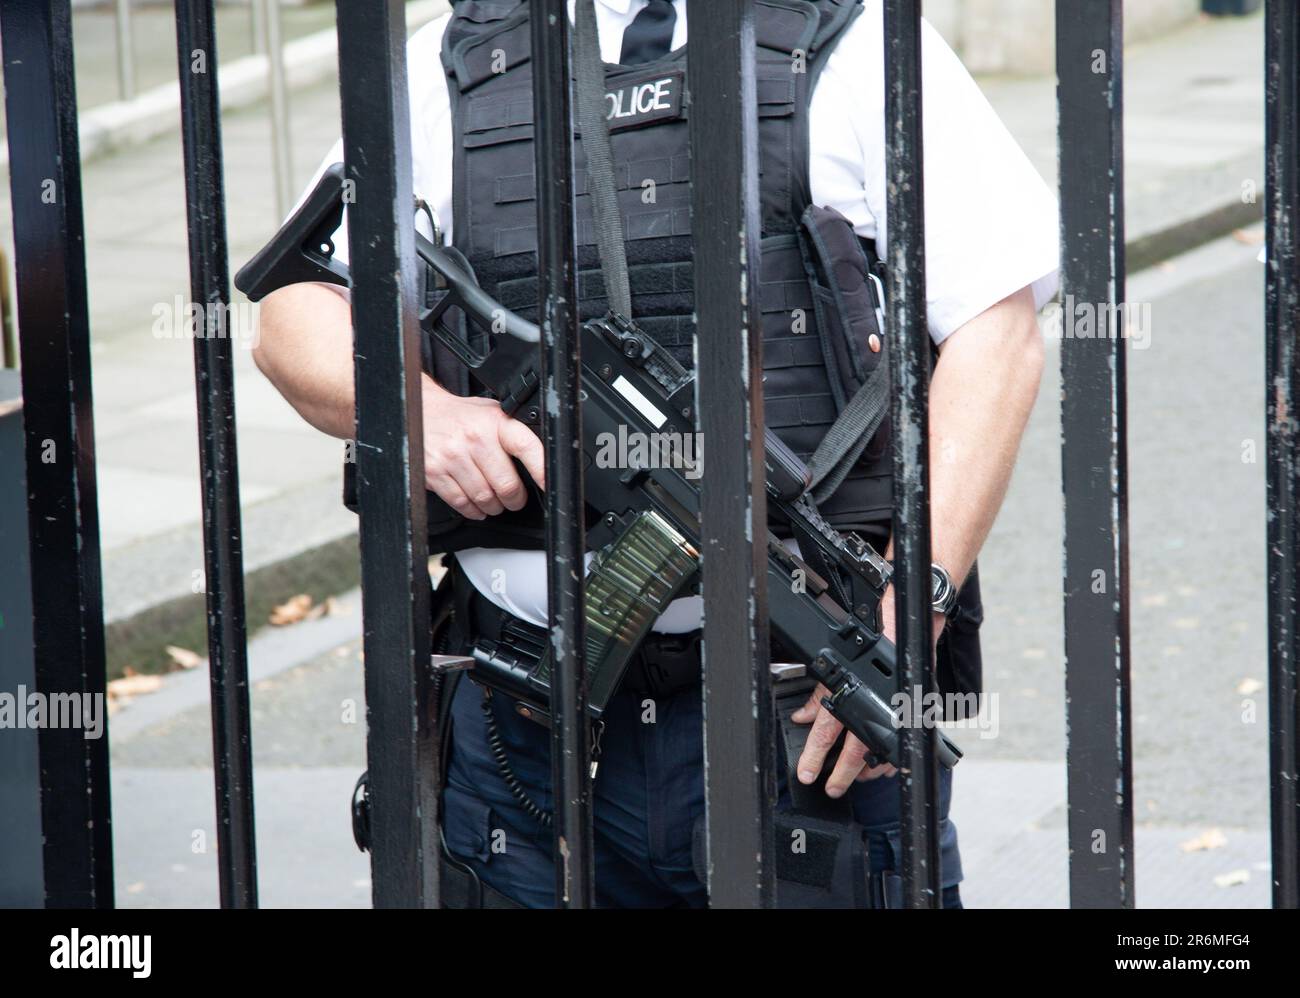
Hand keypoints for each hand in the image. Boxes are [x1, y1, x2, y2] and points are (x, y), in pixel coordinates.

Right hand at [421, 377, 544, 519]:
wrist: (419, 411)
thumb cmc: (461, 417)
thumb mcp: (492, 415)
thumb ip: (514, 435)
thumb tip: (541, 464)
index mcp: (495, 422)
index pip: (526, 447)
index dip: (541, 471)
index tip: (548, 486)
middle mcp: (474, 438)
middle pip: (506, 485)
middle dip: (514, 499)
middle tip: (514, 498)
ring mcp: (453, 456)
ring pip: (485, 498)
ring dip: (493, 507)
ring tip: (494, 501)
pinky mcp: (435, 472)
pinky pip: (462, 503)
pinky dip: (473, 510)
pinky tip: (476, 504)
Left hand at [791, 589, 945, 796]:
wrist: (908, 623)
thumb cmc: (873, 640)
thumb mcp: (838, 665)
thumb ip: (820, 694)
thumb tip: (802, 716)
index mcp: (852, 692)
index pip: (827, 730)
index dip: (814, 754)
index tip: (806, 773)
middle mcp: (874, 706)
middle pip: (854, 752)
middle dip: (840, 775)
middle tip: (831, 789)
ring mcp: (895, 712)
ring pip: (879, 752)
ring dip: (865, 769)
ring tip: (854, 779)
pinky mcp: (911, 713)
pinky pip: (901, 744)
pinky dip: (889, 757)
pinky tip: (880, 764)